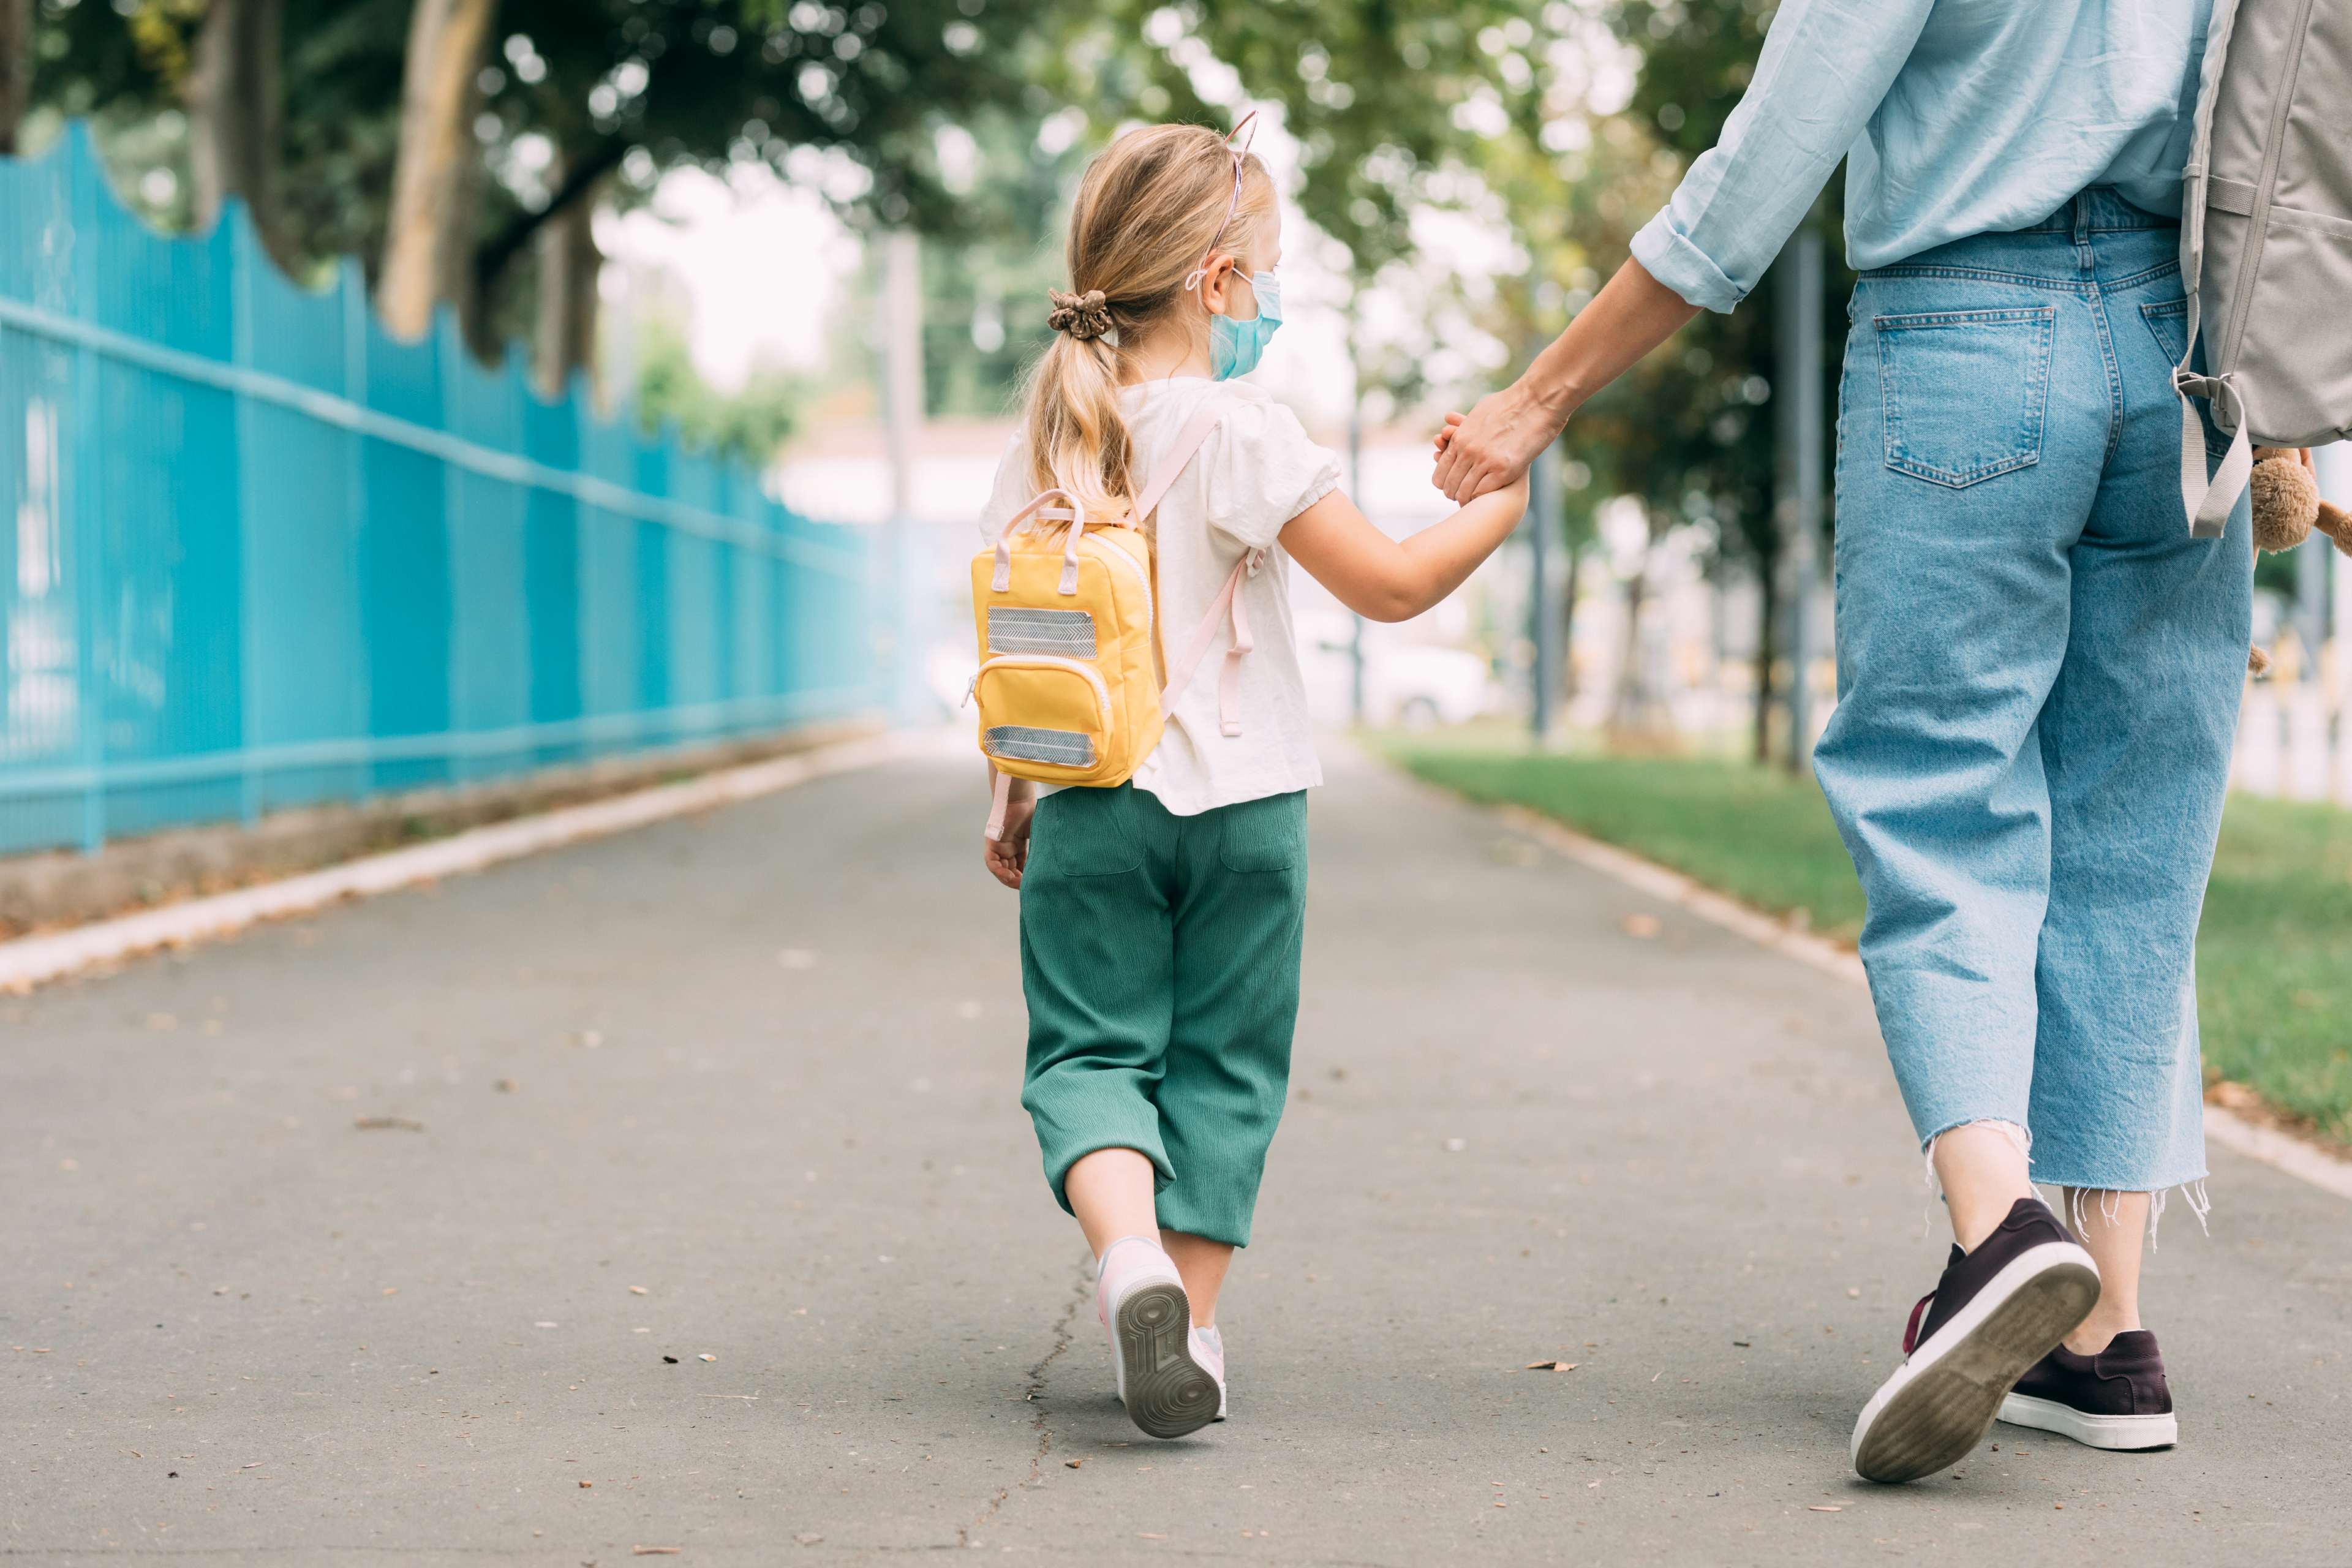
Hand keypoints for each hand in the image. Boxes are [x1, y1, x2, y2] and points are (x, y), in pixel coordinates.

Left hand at [984, 794, 1034, 889]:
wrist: (1021, 796)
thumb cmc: (1032, 810)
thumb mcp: (1039, 835)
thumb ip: (1042, 849)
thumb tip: (1055, 866)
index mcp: (1018, 845)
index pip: (1021, 866)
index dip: (1027, 876)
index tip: (1035, 883)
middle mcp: (1007, 847)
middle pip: (1011, 870)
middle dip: (1018, 880)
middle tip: (1027, 887)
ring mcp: (999, 845)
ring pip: (1000, 869)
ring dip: (1008, 878)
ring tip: (1019, 883)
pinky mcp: (992, 842)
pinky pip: (991, 862)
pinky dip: (999, 871)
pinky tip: (1008, 876)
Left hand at [1432, 380, 1566, 504]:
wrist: (1537, 401)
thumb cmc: (1512, 403)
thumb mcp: (1480, 411)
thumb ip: (1465, 423)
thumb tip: (1450, 419)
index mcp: (1460, 438)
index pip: (1440, 474)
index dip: (1445, 486)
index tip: (1454, 489)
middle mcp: (1468, 450)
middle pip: (1449, 486)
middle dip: (1455, 495)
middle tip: (1464, 499)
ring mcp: (1484, 460)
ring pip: (1464, 492)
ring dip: (1468, 500)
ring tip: (1476, 503)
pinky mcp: (1503, 469)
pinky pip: (1482, 493)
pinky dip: (1483, 498)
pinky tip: (1490, 498)